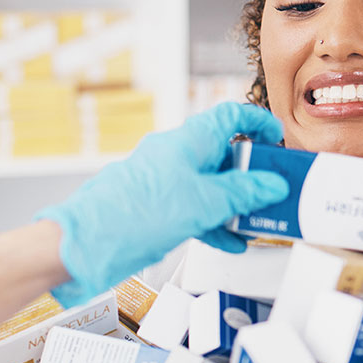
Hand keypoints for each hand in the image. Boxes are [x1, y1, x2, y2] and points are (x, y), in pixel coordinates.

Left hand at [36, 102, 287, 304]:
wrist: (85, 245)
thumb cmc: (132, 214)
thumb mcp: (205, 202)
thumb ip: (243, 192)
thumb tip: (272, 184)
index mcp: (188, 140)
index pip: (231, 117)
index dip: (258, 122)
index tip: (278, 137)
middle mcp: (176, 156)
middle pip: (224, 154)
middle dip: (252, 173)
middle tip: (275, 190)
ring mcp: (165, 183)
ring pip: (211, 186)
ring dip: (236, 203)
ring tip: (257, 221)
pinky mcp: (157, 209)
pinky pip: (196, 209)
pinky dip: (216, 222)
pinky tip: (229, 241)